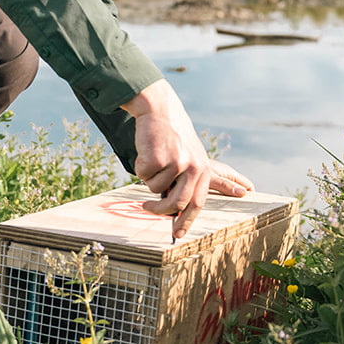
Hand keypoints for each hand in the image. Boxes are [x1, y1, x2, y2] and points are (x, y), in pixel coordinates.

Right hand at [122, 80, 251, 238]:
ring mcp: (176, 163)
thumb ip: (186, 181)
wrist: (159, 110)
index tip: (177, 233)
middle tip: (146, 208)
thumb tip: (176, 210)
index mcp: (203, 169)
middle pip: (176, 203)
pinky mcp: (158, 159)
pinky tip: (146, 149)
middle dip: (159, 211)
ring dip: (148, 177)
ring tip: (152, 157)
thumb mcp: (188, 156)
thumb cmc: (171, 135)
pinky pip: (143, 175)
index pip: (196, 203)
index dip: (186, 220)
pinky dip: (140, 166)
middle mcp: (193, 168)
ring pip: (155, 188)